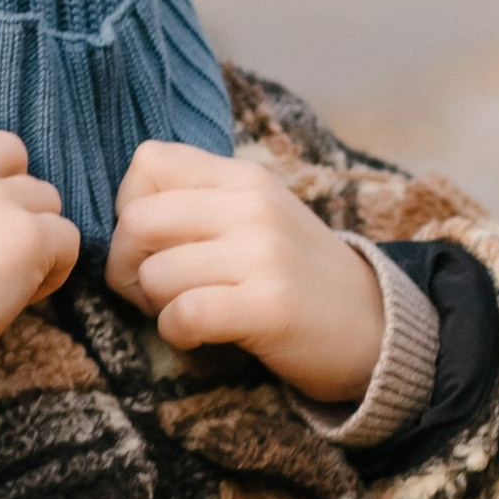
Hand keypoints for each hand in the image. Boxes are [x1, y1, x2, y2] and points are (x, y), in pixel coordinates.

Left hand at [104, 141, 384, 403]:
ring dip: (156, 307)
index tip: (154, 245)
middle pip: (136, 222)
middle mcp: (252, 207)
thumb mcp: (257, 218)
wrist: (376, 327)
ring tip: (188, 312)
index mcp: (244, 178)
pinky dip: (177, 333)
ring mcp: (263, 254)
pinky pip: (182, 315)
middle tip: (153, 292)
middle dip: (126, 267)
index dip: (129, 209)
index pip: (147, 162)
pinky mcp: (269, 306)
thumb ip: (199, 204)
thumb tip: (122, 218)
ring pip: (154, 274)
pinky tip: (200, 336)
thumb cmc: (297, 277)